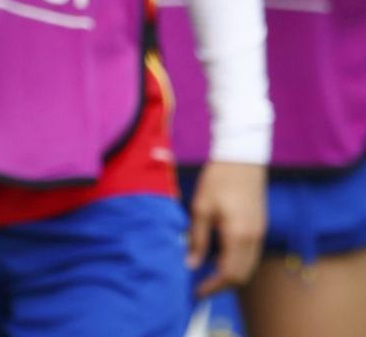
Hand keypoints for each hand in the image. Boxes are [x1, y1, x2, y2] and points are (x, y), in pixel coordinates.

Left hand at [187, 160, 266, 294]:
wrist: (242, 158)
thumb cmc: (217, 179)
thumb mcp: (201, 208)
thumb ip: (197, 238)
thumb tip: (190, 263)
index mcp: (238, 235)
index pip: (229, 274)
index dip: (213, 286)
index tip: (196, 291)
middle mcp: (254, 238)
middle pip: (242, 275)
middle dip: (222, 285)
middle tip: (200, 285)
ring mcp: (260, 233)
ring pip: (249, 266)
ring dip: (230, 274)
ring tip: (207, 273)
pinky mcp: (260, 226)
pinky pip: (251, 254)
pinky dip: (237, 262)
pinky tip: (219, 256)